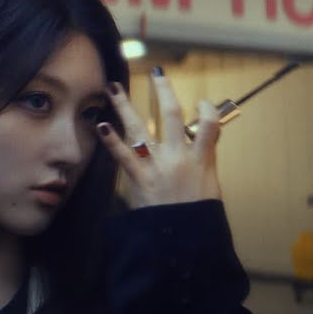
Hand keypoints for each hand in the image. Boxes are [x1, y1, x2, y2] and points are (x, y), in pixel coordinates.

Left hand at [96, 71, 221, 208]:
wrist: (182, 239)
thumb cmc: (198, 216)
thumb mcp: (211, 186)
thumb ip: (205, 161)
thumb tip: (204, 143)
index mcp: (202, 159)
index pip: (210, 124)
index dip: (207, 108)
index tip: (202, 102)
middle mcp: (180, 157)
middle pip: (172, 115)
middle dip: (164, 91)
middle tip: (157, 74)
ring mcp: (158, 166)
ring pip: (140, 129)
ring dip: (125, 106)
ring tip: (113, 88)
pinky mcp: (140, 178)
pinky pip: (123, 156)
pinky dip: (111, 140)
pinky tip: (101, 125)